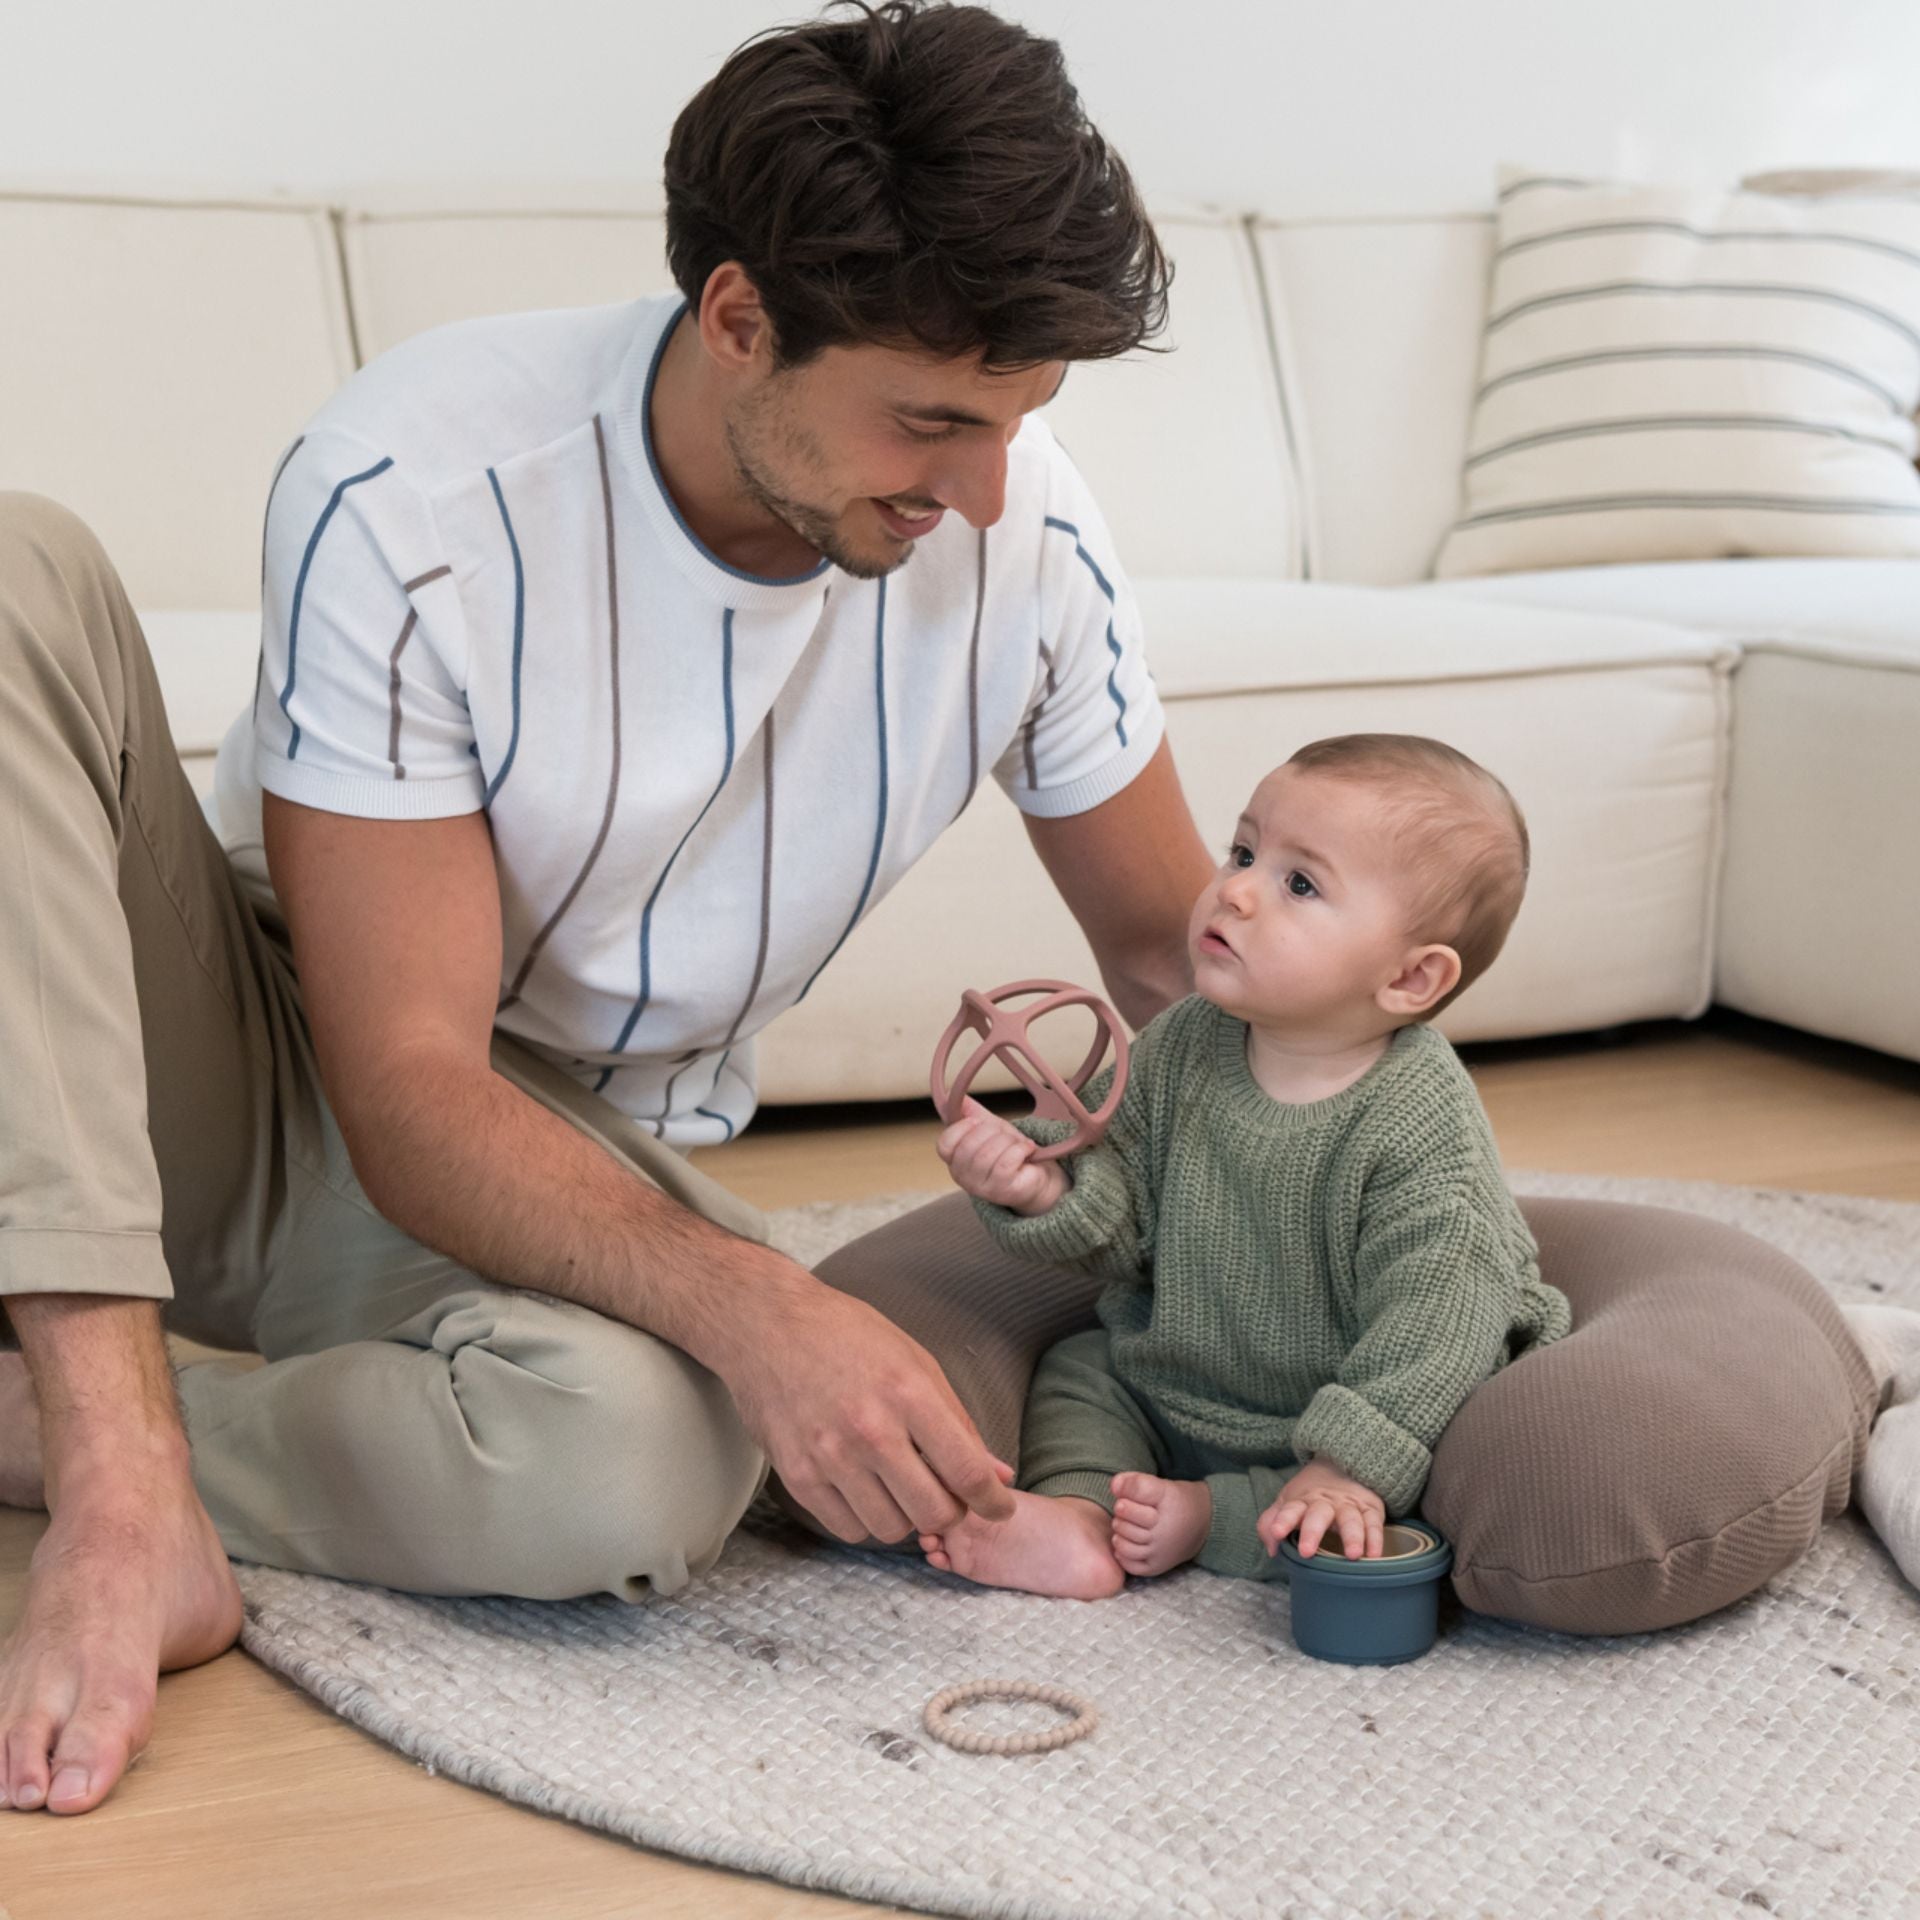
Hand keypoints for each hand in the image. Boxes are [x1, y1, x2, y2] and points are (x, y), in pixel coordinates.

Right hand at [717, 1261, 1016, 1544]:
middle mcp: (870, 1430)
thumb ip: (959, 1424)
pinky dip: (866, 1518)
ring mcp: (830, 1457)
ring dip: (906, 1516)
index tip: (998, 1507)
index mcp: (909, 1393)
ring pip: (892, 1529)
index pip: (967, 1472)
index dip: (993, 1502)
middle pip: (934, 1512)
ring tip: (899, 1486)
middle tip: (944, 1493)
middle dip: (951, 1512)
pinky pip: (848, 1529)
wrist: (769, 1326)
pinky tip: (865, 1489)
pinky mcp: (798, 1476)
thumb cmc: (849, 1337)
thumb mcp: (917, 1363)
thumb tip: (997, 1476)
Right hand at [936, 1097, 1069, 1215]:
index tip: (977, 1121)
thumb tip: (951, 1094)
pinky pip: (1006, 1162)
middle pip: (968, 1146)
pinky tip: (1027, 1149)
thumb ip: (970, 1112)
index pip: (944, 1145)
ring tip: (1016, 1144)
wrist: (1037, 1174)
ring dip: (1008, 1141)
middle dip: (991, 1132)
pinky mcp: (1003, 1191)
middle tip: (1004, 1135)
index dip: (961, 1128)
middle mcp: (963, 1178)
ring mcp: (982, 1188)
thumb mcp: (989, 1128)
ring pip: (988, 1154)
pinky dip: (1021, 1149)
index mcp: (955, 1161)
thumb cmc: (1009, 1152)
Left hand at [1256, 1456, 1385, 1560]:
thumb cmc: (1311, 1496)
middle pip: (1318, 1515)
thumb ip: (1271, 1524)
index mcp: (1302, 1501)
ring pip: (1350, 1519)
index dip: (1282, 1520)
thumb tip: (1272, 1549)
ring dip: (1352, 1536)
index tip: (1277, 1532)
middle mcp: (1325, 1502)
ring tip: (1352, 1555)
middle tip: (1306, 1551)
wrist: (1342, 1464)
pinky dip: (1376, 1539)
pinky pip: (1374, 1524)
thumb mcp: (1288, 1503)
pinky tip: (1375, 1555)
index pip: (1289, 1509)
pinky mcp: (1370, 1509)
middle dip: (1312, 1532)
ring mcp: (1349, 1505)